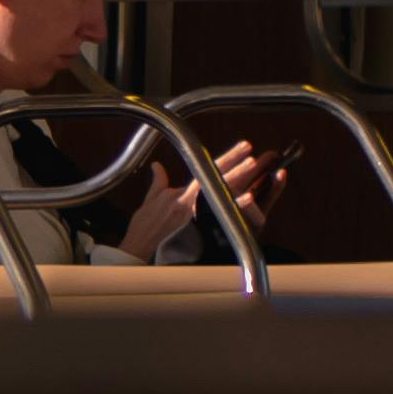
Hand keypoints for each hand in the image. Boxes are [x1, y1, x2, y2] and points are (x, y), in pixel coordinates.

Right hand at [120, 136, 277, 259]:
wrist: (140, 245)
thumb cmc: (144, 224)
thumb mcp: (151, 199)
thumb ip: (159, 181)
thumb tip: (157, 166)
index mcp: (183, 193)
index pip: (206, 170)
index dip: (225, 158)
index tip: (241, 148)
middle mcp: (191, 201)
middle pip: (216, 178)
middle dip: (235, 163)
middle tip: (249, 150)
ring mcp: (196, 213)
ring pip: (221, 192)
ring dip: (237, 178)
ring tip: (252, 165)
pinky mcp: (198, 226)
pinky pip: (221, 213)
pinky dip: (236, 205)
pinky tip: (249, 198)